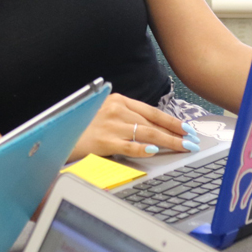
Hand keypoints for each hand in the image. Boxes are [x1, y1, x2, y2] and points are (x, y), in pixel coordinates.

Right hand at [68, 93, 200, 160]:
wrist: (60, 134)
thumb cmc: (85, 126)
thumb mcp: (107, 113)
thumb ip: (127, 117)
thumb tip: (154, 129)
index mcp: (119, 100)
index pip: (152, 112)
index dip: (172, 121)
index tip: (187, 129)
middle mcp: (116, 110)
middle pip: (153, 123)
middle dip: (175, 133)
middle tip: (191, 141)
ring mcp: (110, 125)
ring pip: (146, 133)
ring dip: (168, 142)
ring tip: (182, 148)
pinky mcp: (104, 141)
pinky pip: (129, 145)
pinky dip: (144, 148)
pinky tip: (156, 151)